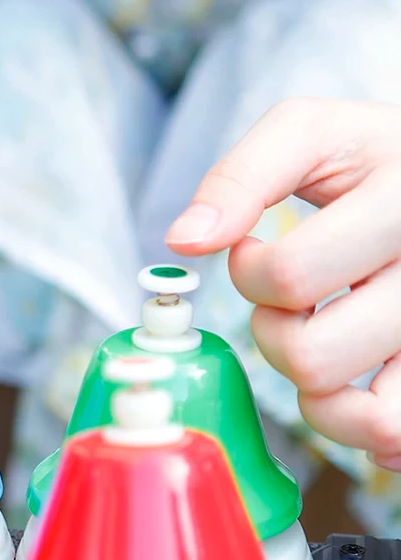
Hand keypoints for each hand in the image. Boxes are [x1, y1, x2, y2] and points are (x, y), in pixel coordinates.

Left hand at [165, 97, 400, 470]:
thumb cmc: (375, 156)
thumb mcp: (310, 133)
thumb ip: (239, 177)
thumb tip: (184, 239)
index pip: (289, 276)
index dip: (247, 272)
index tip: (255, 249)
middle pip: (315, 357)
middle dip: (274, 335)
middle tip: (292, 302)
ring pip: (369, 419)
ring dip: (318, 392)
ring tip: (323, 341)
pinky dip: (364, 426)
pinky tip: (357, 383)